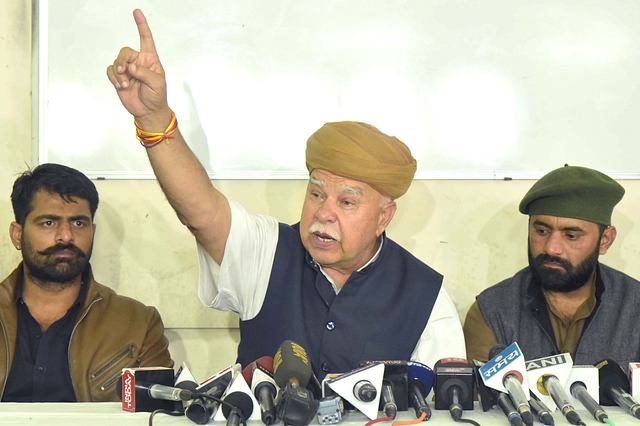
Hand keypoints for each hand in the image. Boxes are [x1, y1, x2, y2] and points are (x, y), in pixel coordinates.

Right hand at [106, 9, 170, 127]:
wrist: (148, 111)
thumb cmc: (157, 96)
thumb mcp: (156, 84)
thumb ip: (144, 73)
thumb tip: (131, 67)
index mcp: (150, 60)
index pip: (146, 39)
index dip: (141, 25)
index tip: (136, 12)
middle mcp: (138, 62)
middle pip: (125, 51)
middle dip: (123, 61)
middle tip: (125, 73)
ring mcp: (128, 70)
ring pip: (116, 61)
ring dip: (118, 73)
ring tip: (125, 84)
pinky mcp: (119, 78)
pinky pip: (111, 71)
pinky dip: (113, 78)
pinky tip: (120, 86)